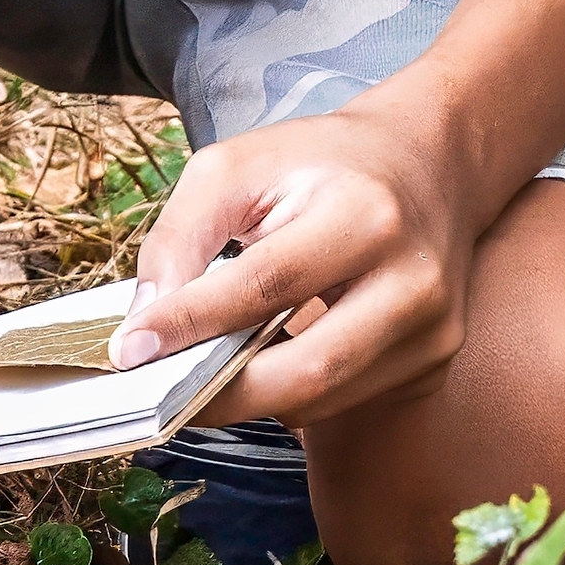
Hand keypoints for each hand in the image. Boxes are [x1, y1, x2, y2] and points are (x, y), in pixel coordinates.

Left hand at [107, 100, 495, 426]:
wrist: (427, 164)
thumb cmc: (322, 163)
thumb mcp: (236, 167)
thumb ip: (182, 237)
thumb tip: (145, 322)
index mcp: (365, 215)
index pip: (264, 286)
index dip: (190, 324)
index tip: (131, 350)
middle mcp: (412, 280)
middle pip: (306, 371)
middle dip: (221, 393)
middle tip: (163, 388)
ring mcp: (432, 330)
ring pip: (320, 399)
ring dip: (252, 396)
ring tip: (208, 366)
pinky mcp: (433, 362)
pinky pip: (342, 401)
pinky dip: (291, 391)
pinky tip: (270, 356)